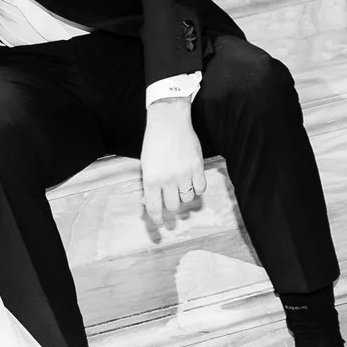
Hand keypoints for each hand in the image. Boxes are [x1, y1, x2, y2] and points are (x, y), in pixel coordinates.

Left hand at [139, 101, 205, 229]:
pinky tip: (192, 181)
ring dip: (184, 195)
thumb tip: (149, 202)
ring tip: (181, 185)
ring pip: (187, 198)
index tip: (161, 224)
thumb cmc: (154, 143)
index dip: (158, 219)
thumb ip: (149, 184)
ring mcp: (184, 174)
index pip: (154, 208)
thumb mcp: (146, 164)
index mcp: (151, 180)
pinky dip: (197, 188)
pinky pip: (200, 189)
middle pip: (172, 206)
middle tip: (172, 201)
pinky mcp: (197, 167)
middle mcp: (167, 180)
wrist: (168, 122)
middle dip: (172, 206)